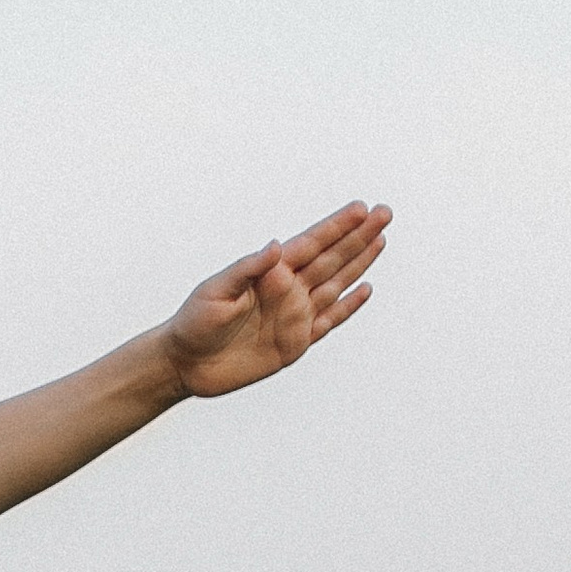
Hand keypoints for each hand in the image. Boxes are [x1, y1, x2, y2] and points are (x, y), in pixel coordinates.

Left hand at [158, 199, 389, 401]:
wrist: (186, 364)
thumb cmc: (194, 322)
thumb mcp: (215, 291)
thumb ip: (247, 268)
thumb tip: (276, 246)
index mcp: (270, 272)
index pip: (310, 243)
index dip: (336, 226)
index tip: (361, 208)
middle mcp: (287, 289)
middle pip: (331, 258)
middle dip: (358, 236)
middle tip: (384, 212)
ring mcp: (294, 315)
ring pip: (336, 284)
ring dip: (359, 263)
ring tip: (380, 239)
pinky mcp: (295, 342)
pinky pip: (329, 321)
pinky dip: (348, 306)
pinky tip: (365, 289)